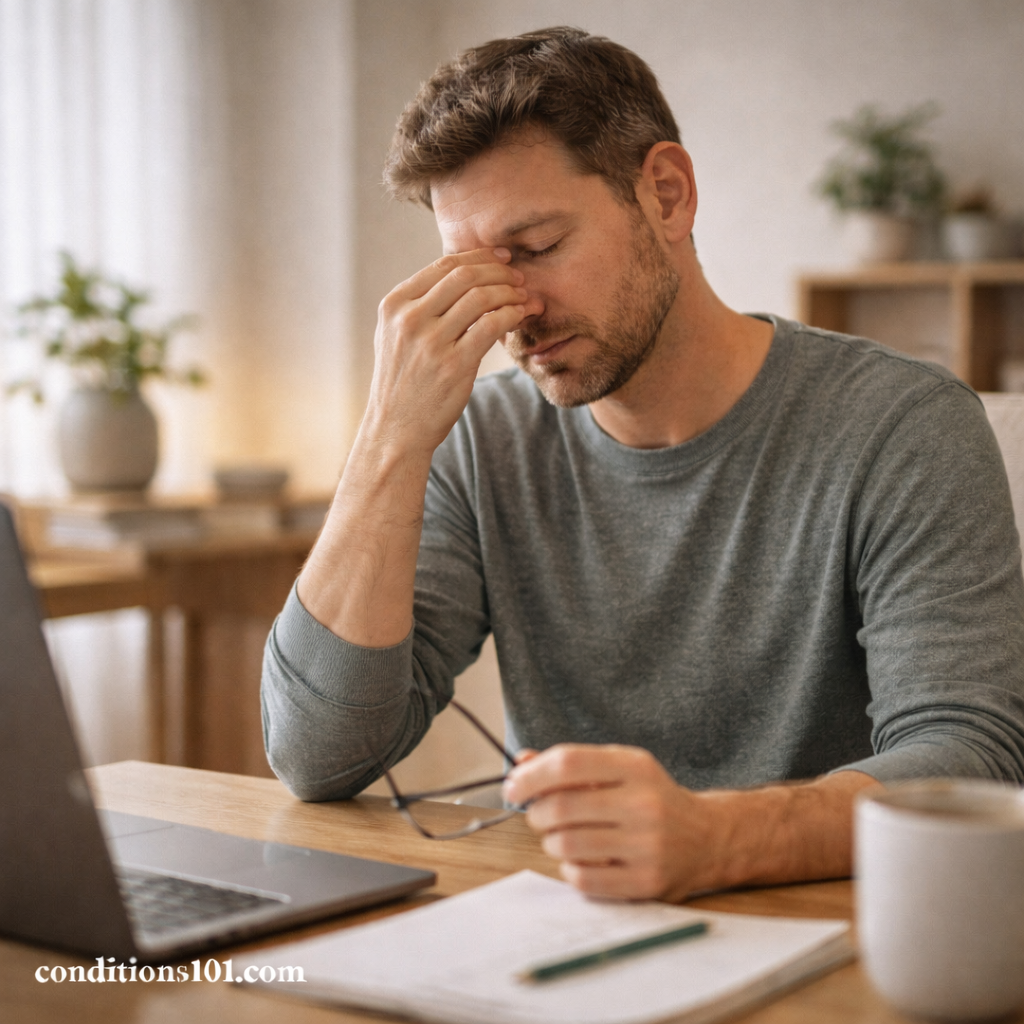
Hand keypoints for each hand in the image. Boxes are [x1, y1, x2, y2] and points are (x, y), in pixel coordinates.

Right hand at [365, 248, 526, 454]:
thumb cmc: (404, 383)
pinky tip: (521, 316)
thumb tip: (463, 277)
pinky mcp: (454, 365)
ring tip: (525, 297)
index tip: (501, 259)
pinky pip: (491, 326)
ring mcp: (430, 342)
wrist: (396, 430)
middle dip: (499, 271)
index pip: (443, 265)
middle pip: (464, 275)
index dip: (479, 256)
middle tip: (519, 277)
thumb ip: (420, 307)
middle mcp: (409, 319)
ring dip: (510, 292)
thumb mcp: (397, 337)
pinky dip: (512, 315)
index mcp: (394, 305)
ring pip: (481, 297)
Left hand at [504, 746, 879, 901]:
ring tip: (566, 837)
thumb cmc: (651, 799)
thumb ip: (571, 765)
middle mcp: (644, 804)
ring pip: (565, 846)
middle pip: (560, 808)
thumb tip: (521, 764)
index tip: (513, 786)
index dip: (531, 776)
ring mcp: (647, 846)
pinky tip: (585, 859)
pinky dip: (571, 870)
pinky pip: (581, 880)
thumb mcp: (619, 769)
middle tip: (540, 815)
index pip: (568, 763)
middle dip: (537, 814)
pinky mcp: (646, 883)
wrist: (708, 838)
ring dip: (552, 842)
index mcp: (635, 767)